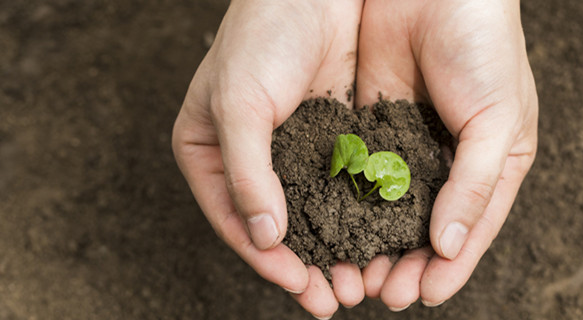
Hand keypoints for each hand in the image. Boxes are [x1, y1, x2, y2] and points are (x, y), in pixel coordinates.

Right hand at [171, 0, 364, 317]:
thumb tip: (265, 236)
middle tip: (334, 301)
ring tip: (358, 283)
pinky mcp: (328, 137)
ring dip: (333, 248)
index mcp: (208, 152)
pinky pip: (339, 186)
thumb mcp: (239, 106)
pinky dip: (354, 215)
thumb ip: (247, 174)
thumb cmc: (260, 37)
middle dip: (304, 265)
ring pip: (311, 212)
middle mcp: (247, 158)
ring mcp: (289, 149)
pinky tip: (374, 239)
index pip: (235, 219)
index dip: (266, 259)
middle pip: (274, 225)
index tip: (300, 287)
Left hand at [354, 0, 537, 309]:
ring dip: (373, 244)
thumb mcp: (498, 121)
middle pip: (425, 228)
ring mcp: (409, 145)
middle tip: (380, 293)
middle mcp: (449, 162)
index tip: (421, 295)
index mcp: (492, 165)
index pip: (470, 229)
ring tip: (354, 275)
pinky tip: (334, 229)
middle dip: (404, 263)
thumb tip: (450, 246)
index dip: (448, 267)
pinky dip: (349, 205)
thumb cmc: (486, 48)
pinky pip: (361, 174)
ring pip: (388, 210)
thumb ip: (475, 184)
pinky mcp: (373, 125)